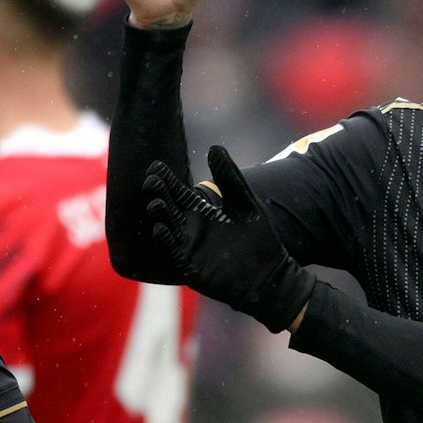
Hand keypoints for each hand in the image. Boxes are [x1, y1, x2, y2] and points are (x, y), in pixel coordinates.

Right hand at [145, 146, 312, 331]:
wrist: (271, 275)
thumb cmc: (260, 239)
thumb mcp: (246, 203)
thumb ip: (230, 178)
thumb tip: (215, 147)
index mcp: (200, 211)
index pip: (178, 192)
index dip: (167, 180)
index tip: (157, 165)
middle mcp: (188, 228)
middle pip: (168, 207)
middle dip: (158, 195)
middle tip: (151, 180)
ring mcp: (187, 247)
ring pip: (166, 228)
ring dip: (159, 216)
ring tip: (155, 203)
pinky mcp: (189, 267)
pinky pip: (172, 253)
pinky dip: (165, 241)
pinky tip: (160, 228)